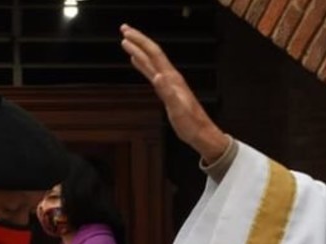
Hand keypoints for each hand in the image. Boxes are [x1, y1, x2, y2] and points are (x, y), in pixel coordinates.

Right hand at [120, 24, 230, 162]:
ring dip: (138, 50)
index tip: (127, 32)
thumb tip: (157, 76)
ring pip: (150, 61)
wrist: (201, 133)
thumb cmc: (191, 124)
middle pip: (151, 53)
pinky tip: (137, 62)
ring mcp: (168, 83)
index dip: (140, 41)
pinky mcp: (167, 89)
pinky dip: (142, 64)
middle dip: (137, 40)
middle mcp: (170, 77)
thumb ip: (168, 92)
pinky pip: (151, 72)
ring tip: (126, 42)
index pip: (154, 54)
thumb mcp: (178, 109)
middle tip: (124, 29)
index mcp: (172, 79)